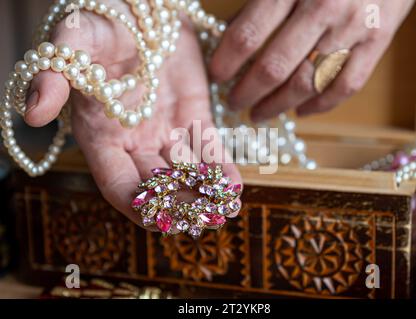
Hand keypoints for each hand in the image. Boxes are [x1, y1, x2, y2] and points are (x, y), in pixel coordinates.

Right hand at [24, 0, 240, 227]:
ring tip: (224, 210)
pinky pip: (208, 150)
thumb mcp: (75, 42)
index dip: (138, 205)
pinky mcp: (193, 117)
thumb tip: (33, 112)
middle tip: (204, 218)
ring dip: (204, 194)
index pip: (117, 184)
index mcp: (102, 136)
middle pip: (157, 187)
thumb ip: (54, 75)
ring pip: (185, 174)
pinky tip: (235, 187)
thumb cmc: (102, 23)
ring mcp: (166, 132)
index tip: (163, 219)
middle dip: (179, 205)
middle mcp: (134, 142)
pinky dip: (221, 170)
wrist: (141, 7)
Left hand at [210, 0, 414, 120]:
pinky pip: (346, 86)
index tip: (216, 77)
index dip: (226, 62)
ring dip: (278, 105)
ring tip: (259, 113)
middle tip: (234, 103)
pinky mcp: (378, 41)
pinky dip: (321, 106)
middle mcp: (324, 7)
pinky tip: (301, 111)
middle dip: (247, 92)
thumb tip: (230, 35)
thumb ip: (260, 1)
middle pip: (274, 68)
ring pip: (308, 83)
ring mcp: (354, 26)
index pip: (248, 35)